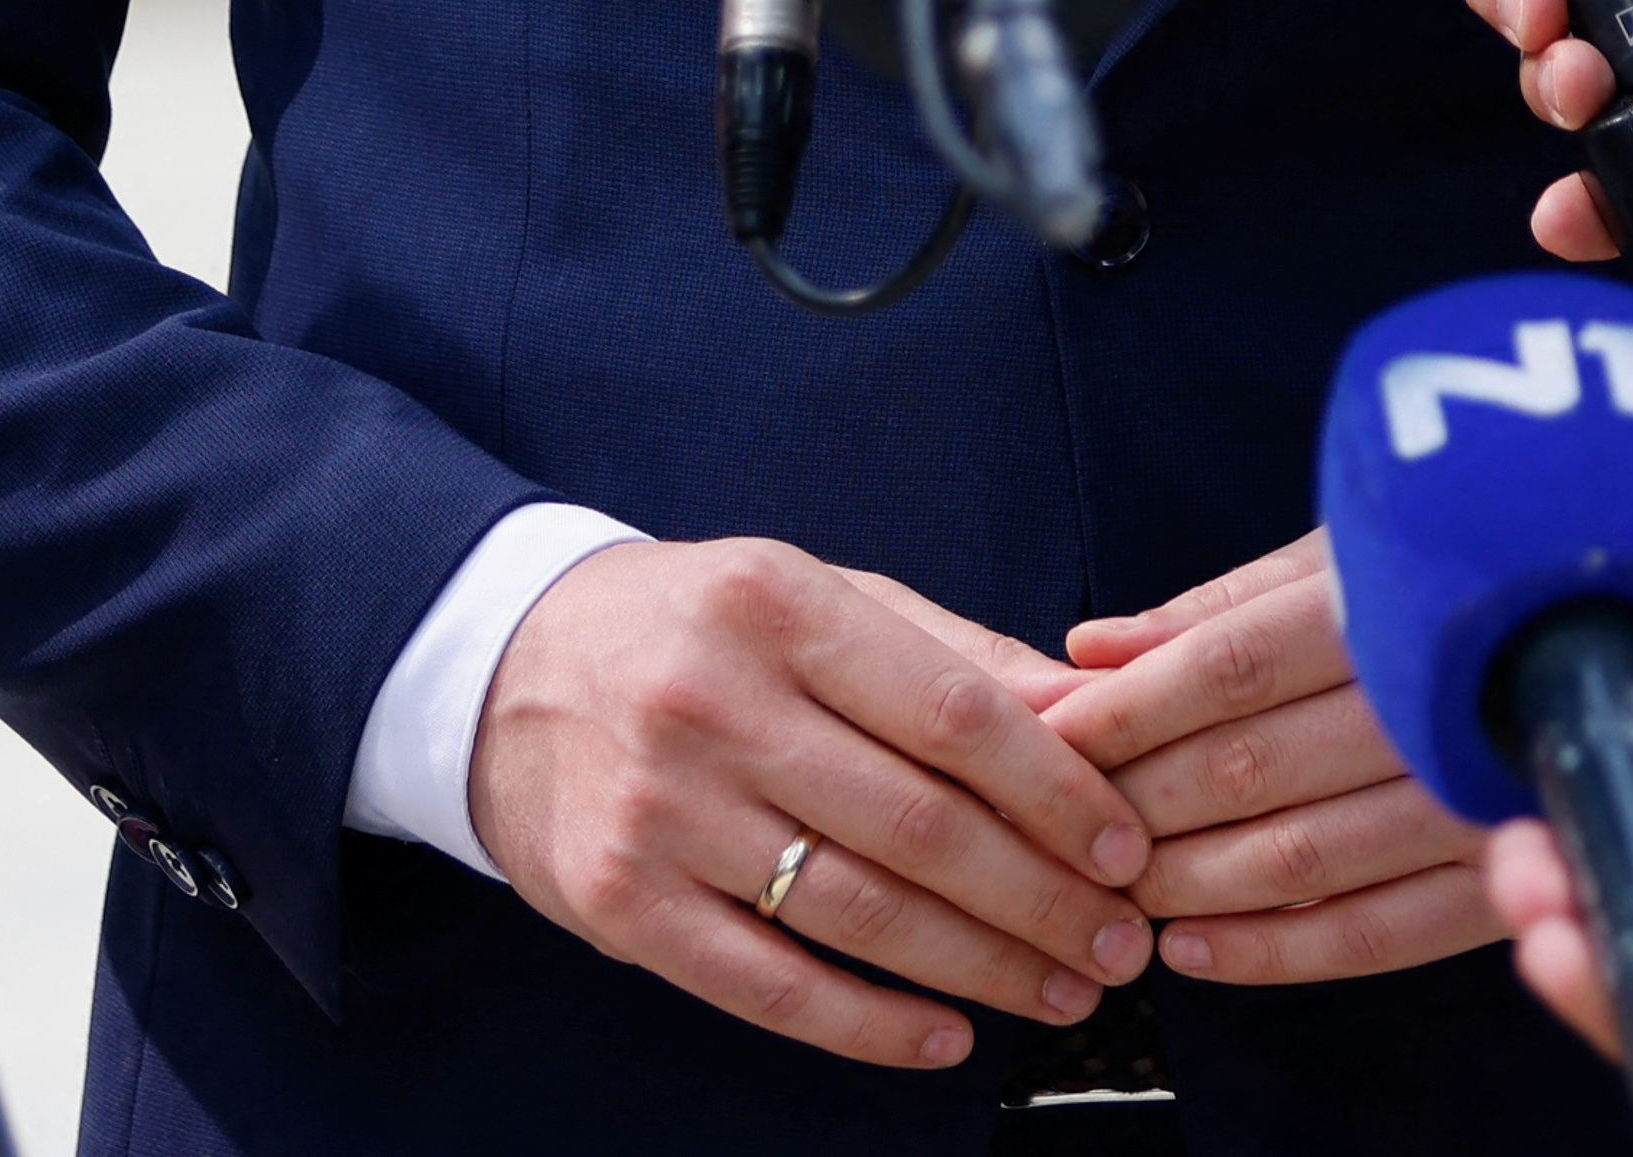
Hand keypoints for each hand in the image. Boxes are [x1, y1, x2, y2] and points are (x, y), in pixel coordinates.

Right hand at [468, 536, 1152, 1070]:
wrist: (506, 668)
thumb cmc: (700, 629)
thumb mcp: (818, 597)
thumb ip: (953, 655)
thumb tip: (1091, 712)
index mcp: (778, 605)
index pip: (952, 712)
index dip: (1055, 792)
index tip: (1126, 848)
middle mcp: (712, 701)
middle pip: (916, 825)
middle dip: (1040, 898)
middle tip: (1119, 943)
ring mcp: (659, 809)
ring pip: (854, 911)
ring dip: (978, 967)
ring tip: (1062, 991)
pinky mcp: (620, 902)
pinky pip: (766, 984)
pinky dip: (867, 1023)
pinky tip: (944, 1036)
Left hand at [1045, 534, 1488, 984]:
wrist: (1622, 632)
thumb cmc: (1467, 581)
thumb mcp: (1353, 555)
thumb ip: (1222, 608)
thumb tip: (1092, 651)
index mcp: (1395, 604)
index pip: (1233, 666)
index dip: (1131, 708)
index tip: (1055, 731)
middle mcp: (1438, 704)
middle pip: (1252, 766)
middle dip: (1137, 801)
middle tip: (1064, 819)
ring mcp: (1475, 801)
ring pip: (1299, 859)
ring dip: (1187, 882)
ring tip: (1114, 886)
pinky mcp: (1500, 882)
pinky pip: (1372, 936)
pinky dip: (1270, 951)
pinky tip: (1194, 947)